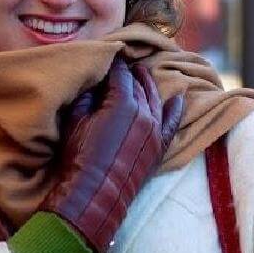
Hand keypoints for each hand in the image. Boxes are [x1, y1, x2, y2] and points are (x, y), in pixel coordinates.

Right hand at [41, 58, 182, 251]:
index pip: (120, 74)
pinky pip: (173, 122)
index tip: (110, 56)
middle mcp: (143, 111)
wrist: (94, 195)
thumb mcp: (75, 120)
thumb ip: (87, 97)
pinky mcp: (159, 147)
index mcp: (121, 102)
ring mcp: (154, 129)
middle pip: (137, 83)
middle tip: (123, 66)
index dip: (114, 63)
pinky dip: (176, 108)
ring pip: (154, 97)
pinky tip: (178, 97)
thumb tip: (95, 83)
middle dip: (129, 73)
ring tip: (143, 74)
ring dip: (148, 84)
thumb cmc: (79, 157)